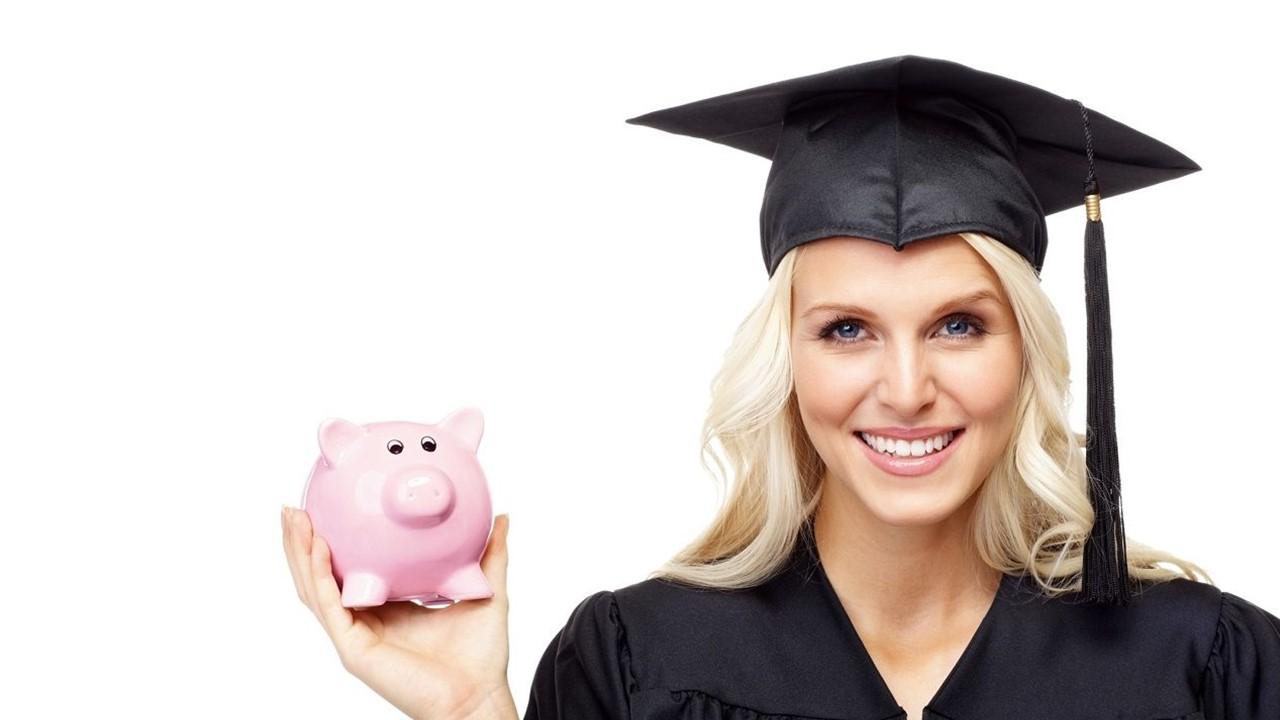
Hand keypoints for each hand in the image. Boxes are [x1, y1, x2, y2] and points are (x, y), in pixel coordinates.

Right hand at [281, 506, 516, 719]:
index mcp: (388, 608)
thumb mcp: (486, 587)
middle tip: (293, 508)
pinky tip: (318, 547)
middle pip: (320, 578)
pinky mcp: (355, 649)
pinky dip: (321, 575)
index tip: (324, 507)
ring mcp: (356, 636)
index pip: (348, 571)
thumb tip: (502, 517)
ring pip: (315, 590)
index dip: (331, 543)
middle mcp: (365, 621)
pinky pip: (330, 607)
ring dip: (300, 553)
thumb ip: (491, 553)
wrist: (479, 695)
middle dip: (302, 543)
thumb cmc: (481, 655)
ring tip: (293, 518)